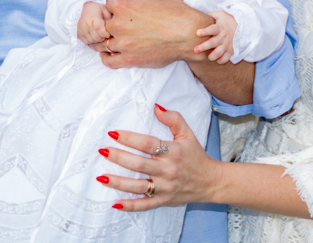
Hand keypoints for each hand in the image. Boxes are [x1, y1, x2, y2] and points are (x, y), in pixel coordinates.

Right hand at [78, 2, 111, 46]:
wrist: (86, 8)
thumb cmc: (98, 10)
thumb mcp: (106, 10)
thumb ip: (110, 18)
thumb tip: (115, 27)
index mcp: (93, 17)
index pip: (99, 28)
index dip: (105, 33)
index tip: (108, 34)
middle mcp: (86, 24)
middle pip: (96, 37)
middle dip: (103, 37)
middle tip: (106, 34)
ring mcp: (81, 30)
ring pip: (92, 41)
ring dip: (98, 40)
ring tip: (101, 34)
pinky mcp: (79, 34)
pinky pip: (87, 42)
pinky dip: (92, 41)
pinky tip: (95, 35)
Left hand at [97, 105, 221, 210]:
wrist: (211, 181)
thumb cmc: (197, 156)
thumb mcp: (188, 134)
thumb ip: (173, 118)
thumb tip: (155, 107)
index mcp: (173, 152)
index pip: (147, 144)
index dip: (129, 138)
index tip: (113, 133)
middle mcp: (168, 170)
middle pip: (139, 164)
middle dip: (119, 157)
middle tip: (102, 151)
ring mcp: (165, 187)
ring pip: (138, 186)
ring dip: (118, 182)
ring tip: (101, 177)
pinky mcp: (163, 200)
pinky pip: (144, 205)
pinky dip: (130, 206)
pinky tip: (115, 203)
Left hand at [103, 0, 213, 68]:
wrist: (188, 34)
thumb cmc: (174, 12)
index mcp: (123, 6)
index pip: (108, 5)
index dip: (115, 7)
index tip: (122, 11)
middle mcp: (119, 24)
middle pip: (103, 23)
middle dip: (110, 23)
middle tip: (121, 25)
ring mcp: (123, 43)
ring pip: (104, 42)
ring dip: (108, 40)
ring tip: (114, 39)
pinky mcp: (129, 59)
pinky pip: (109, 61)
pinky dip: (105, 58)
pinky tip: (107, 54)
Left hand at [195, 11, 236, 62]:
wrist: (242, 26)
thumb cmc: (226, 21)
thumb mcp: (220, 15)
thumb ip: (210, 16)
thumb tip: (198, 16)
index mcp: (219, 27)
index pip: (212, 29)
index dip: (205, 31)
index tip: (198, 33)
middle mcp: (223, 36)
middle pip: (213, 43)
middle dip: (204, 47)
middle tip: (195, 50)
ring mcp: (227, 44)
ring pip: (219, 52)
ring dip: (212, 56)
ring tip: (207, 58)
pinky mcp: (230, 51)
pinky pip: (225, 58)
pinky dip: (220, 60)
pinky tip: (216, 59)